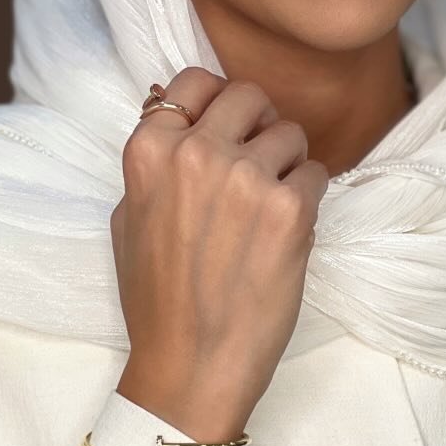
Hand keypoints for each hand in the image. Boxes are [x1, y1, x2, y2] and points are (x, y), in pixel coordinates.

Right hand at [111, 67, 328, 442]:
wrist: (190, 366)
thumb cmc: (157, 296)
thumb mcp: (128, 214)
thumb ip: (155, 157)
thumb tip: (173, 109)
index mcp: (151, 149)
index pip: (195, 80)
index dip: (216, 101)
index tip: (226, 125)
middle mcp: (197, 152)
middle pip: (249, 94)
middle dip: (258, 122)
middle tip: (257, 160)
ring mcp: (246, 177)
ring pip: (289, 131)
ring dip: (287, 161)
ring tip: (271, 203)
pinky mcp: (290, 207)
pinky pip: (317, 171)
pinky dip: (309, 194)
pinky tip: (288, 228)